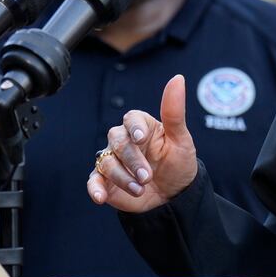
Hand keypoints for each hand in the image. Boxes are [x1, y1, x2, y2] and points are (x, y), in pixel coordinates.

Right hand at [87, 74, 197, 213]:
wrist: (174, 196)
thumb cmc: (178, 164)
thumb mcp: (181, 140)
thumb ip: (174, 112)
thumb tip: (178, 78)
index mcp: (141, 127)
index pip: (131, 118)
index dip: (134, 127)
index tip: (142, 138)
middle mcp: (124, 141)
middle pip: (118, 141)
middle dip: (132, 160)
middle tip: (147, 177)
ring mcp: (113, 160)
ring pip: (107, 162)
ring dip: (122, 177)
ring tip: (140, 189)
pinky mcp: (105, 181)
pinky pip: (94, 180)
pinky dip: (94, 188)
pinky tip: (101, 197)